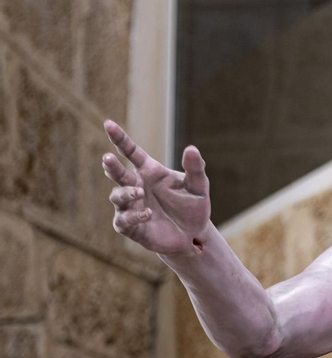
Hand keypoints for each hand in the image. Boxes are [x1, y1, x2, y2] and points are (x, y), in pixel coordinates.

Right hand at [102, 120, 212, 255]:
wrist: (193, 233)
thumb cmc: (193, 204)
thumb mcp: (198, 185)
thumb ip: (195, 167)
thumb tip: (191, 148)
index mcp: (150, 172)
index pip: (131, 152)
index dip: (120, 139)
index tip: (108, 124)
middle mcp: (137, 186)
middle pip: (118, 173)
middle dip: (111, 166)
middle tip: (108, 158)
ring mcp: (131, 206)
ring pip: (117, 195)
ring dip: (125, 192)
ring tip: (139, 192)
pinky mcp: (131, 227)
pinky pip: (123, 219)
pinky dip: (133, 215)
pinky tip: (147, 213)